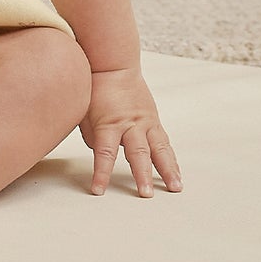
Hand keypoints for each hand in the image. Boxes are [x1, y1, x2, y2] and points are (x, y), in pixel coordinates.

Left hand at [80, 67, 181, 196]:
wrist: (113, 67)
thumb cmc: (95, 92)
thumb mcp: (85, 114)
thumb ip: (93, 138)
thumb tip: (101, 156)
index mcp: (109, 123)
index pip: (104, 153)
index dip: (102, 173)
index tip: (98, 190)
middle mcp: (130, 124)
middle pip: (137, 153)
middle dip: (142, 175)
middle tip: (146, 194)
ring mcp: (146, 123)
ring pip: (159, 149)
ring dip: (168, 170)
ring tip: (175, 188)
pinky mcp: (154, 122)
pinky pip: (164, 144)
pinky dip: (171, 160)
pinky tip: (175, 175)